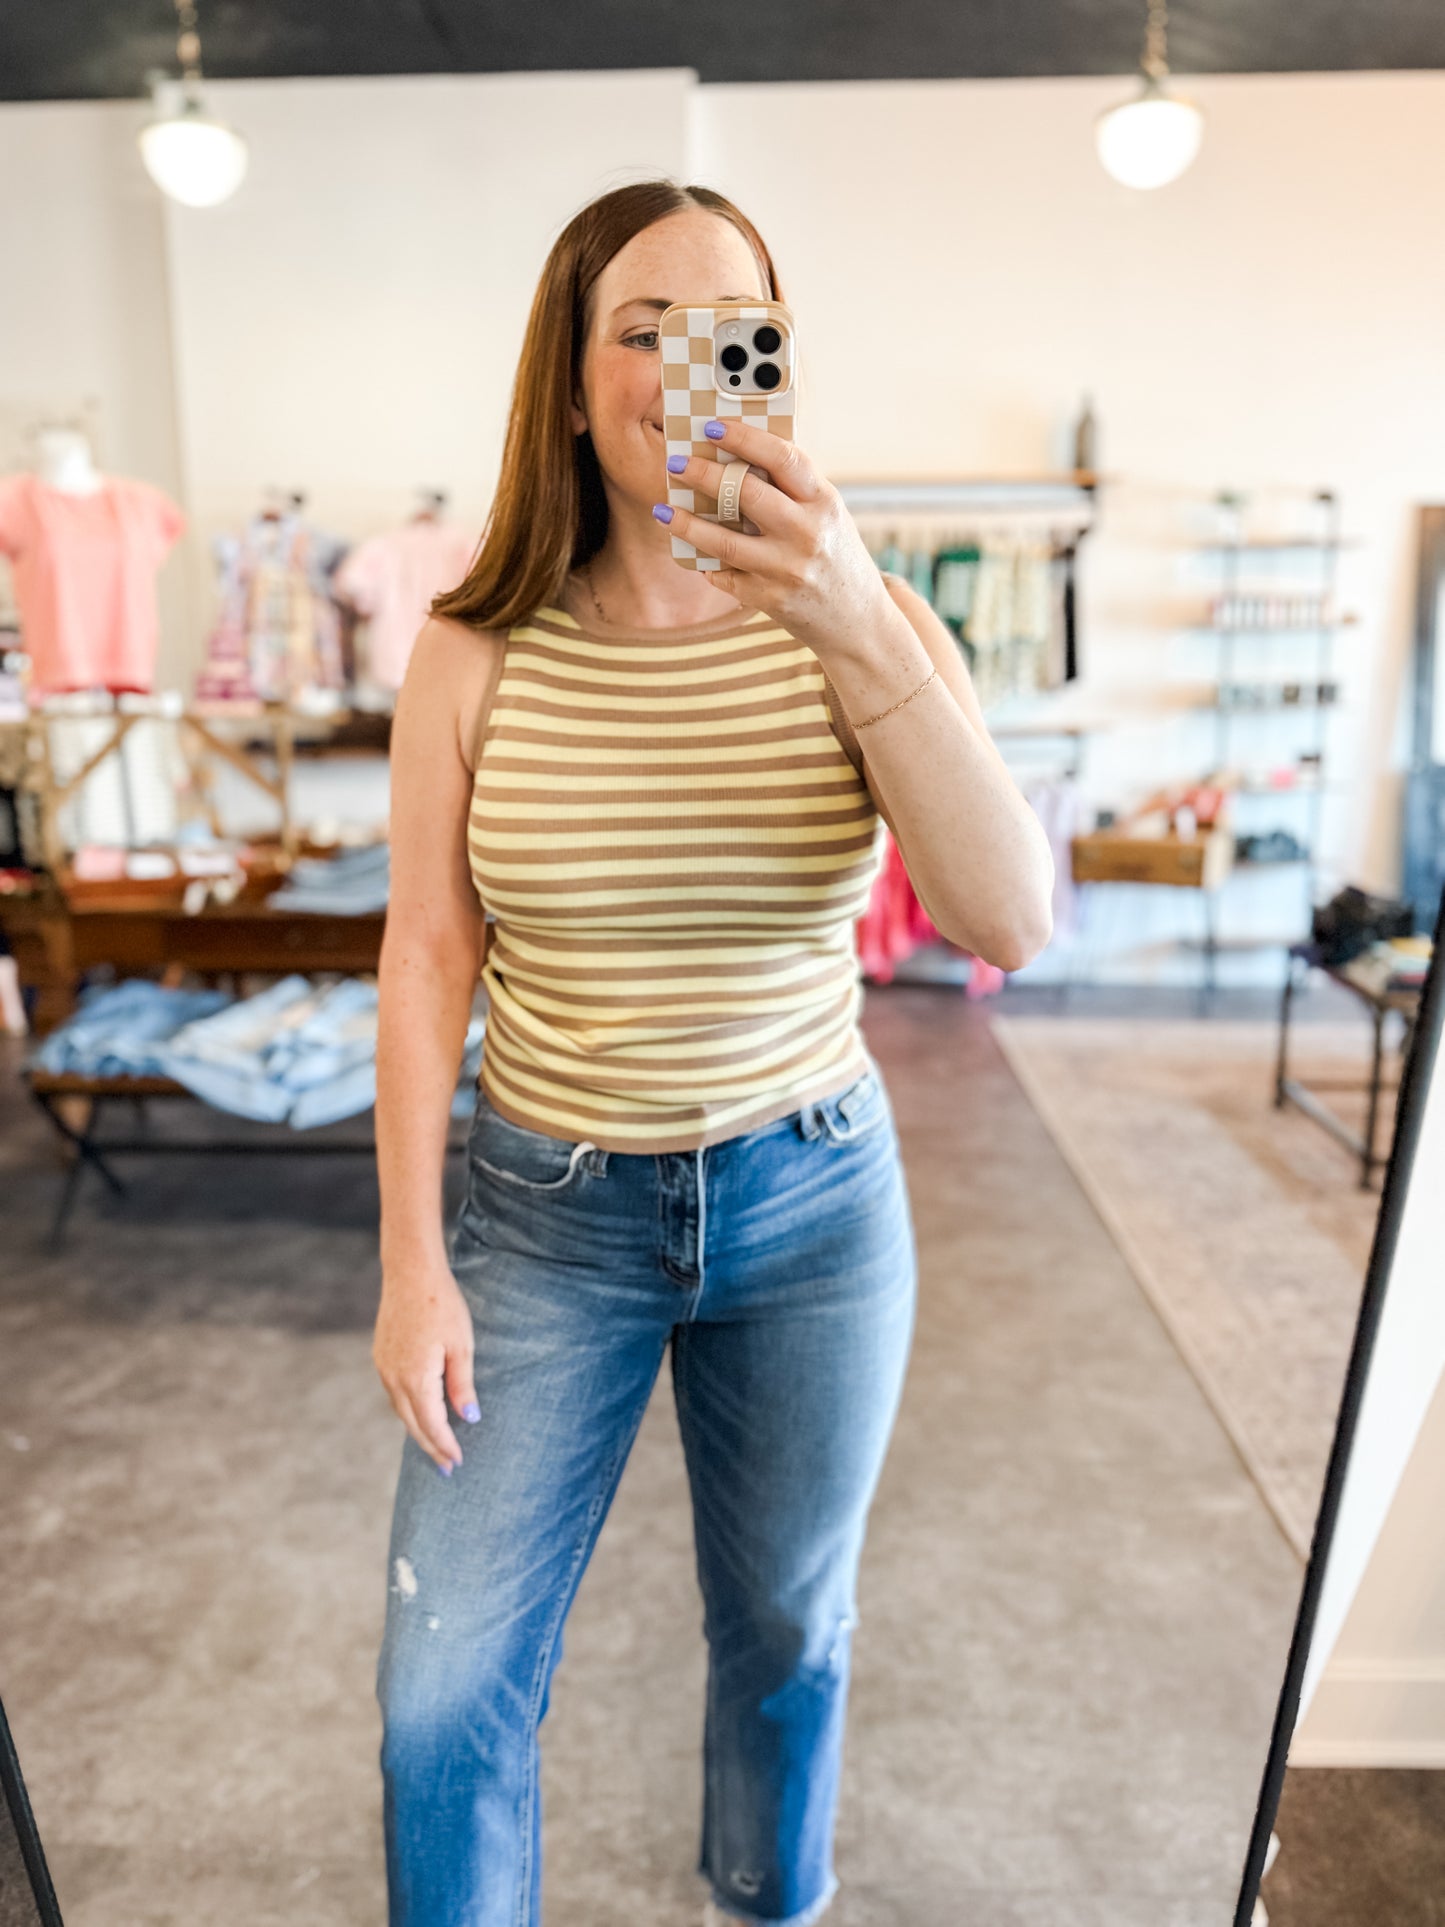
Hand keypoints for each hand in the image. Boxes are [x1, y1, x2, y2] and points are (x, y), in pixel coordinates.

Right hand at [372, 1260, 479, 1474]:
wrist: (410, 1272)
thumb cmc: (442, 1305)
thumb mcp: (462, 1346)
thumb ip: (462, 1386)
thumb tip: (468, 1419)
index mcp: (416, 1378)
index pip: (432, 1424)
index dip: (445, 1445)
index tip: (457, 1463)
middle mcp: (394, 1377)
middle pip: (412, 1424)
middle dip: (430, 1447)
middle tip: (447, 1468)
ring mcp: (384, 1367)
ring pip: (400, 1410)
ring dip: (418, 1430)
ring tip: (435, 1446)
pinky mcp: (381, 1356)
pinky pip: (394, 1393)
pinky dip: (408, 1410)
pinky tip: (419, 1412)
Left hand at [654, 416, 891, 662]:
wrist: (857, 621)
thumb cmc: (836, 556)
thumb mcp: (827, 515)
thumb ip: (792, 490)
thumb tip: (738, 457)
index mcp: (823, 502)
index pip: (782, 457)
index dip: (744, 437)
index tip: (712, 427)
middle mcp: (807, 534)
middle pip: (746, 494)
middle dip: (704, 474)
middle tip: (676, 462)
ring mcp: (787, 569)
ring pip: (724, 542)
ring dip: (686, 524)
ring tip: (663, 510)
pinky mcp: (770, 599)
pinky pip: (725, 576)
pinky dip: (707, 564)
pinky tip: (695, 555)